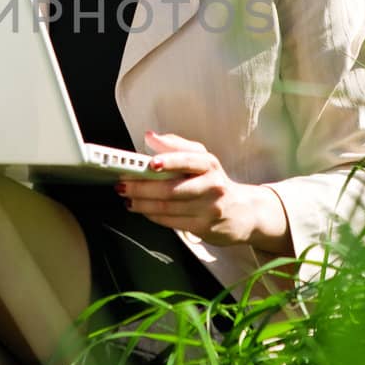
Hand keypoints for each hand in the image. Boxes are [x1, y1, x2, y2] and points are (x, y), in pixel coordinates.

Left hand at [117, 130, 281, 248]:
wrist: (242, 212)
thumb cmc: (213, 181)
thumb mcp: (200, 159)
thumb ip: (175, 145)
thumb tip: (150, 137)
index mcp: (209, 164)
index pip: (188, 159)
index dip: (169, 161)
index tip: (150, 163)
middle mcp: (212, 185)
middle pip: (170, 188)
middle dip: (141, 187)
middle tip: (122, 185)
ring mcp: (209, 208)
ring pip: (167, 207)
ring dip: (141, 203)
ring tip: (127, 198)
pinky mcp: (204, 227)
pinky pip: (171, 222)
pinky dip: (152, 215)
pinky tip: (143, 210)